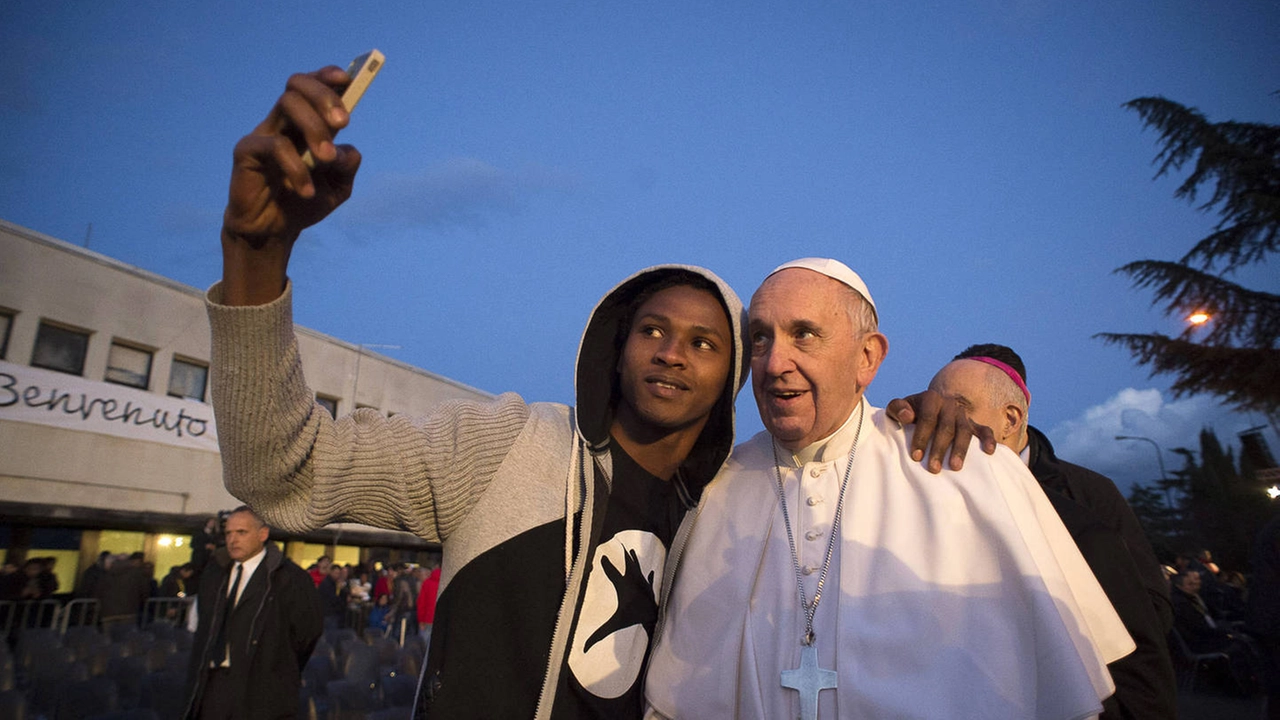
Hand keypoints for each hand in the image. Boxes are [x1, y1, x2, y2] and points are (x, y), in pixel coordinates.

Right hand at [221, 67, 362, 304]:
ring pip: (287, 105)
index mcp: (306, 123)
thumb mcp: (339, 187)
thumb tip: (346, 151)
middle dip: (324, 97)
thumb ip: (348, 166)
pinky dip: (296, 168)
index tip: (348, 79)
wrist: (274, 231)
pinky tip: (306, 191)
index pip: (312, 86)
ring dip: (315, 129)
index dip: (327, 76)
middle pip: (297, 86)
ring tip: (326, 160)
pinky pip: (274, 145)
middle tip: (344, 122)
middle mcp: (283, 122)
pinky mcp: (246, 151)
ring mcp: (264, 133)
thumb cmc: (305, 202)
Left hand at [886, 390, 996, 472]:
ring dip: (960, 450)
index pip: (927, 418)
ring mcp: (963, 414)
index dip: (922, 437)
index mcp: (931, 398)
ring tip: (955, 467)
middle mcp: (949, 404)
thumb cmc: (908, 412)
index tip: (916, 457)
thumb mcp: (898, 407)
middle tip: (933, 469)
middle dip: (939, 449)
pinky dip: (988, 439)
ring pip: (965, 431)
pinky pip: (984, 430)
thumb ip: (897, 408)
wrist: (927, 407)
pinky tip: (988, 452)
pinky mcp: (974, 424)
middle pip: (947, 427)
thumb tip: (908, 416)